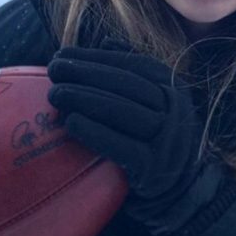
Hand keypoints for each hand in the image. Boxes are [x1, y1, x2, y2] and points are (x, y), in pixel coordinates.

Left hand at [47, 45, 226, 235]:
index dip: (96, 58)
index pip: (132, 65)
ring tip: (55, 93)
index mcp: (173, 88)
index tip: (63, 53)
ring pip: (121, 111)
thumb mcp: (155, 103)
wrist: (182, 193)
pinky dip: (94, 132)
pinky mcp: (153, 168)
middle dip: (85, 73)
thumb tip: (104, 42)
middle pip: (125, 84)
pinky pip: (121, 146)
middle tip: (53, 69)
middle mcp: (175, 110)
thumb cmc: (156, 141)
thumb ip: (134, 72)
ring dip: (84, 98)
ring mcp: (167, 139)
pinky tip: (70, 123)